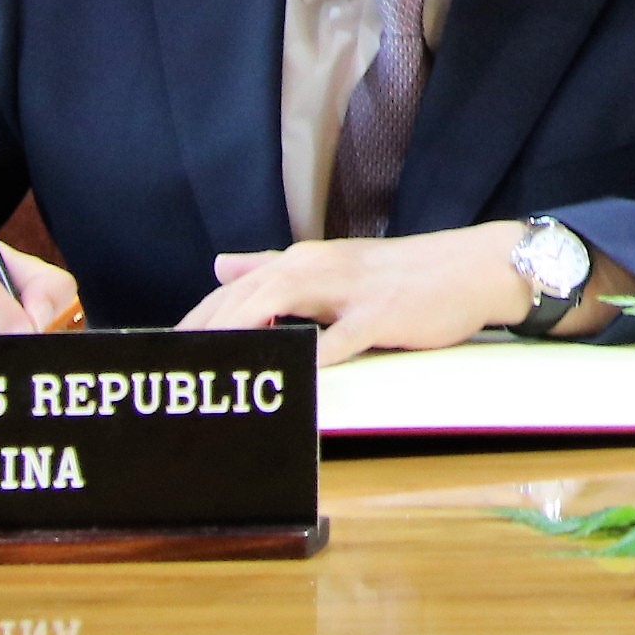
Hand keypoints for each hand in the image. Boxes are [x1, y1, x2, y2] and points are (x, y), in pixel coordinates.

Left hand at [179, 226, 622, 365]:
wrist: (473, 267)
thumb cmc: (404, 275)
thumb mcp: (334, 266)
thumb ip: (274, 265)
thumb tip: (219, 266)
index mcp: (305, 260)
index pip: (236, 289)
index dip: (198, 318)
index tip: (161, 348)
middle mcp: (320, 268)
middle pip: (248, 294)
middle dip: (206, 326)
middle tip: (170, 363)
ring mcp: (352, 290)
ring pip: (284, 302)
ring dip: (244, 329)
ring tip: (210, 362)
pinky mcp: (382, 314)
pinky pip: (341, 338)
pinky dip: (314, 355)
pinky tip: (291, 374)